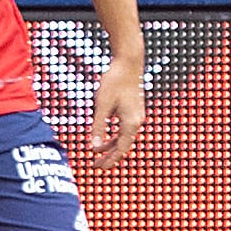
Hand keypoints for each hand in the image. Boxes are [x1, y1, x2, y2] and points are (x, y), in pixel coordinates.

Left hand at [88, 45, 143, 168]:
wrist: (129, 62)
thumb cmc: (114, 81)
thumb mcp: (102, 104)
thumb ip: (98, 125)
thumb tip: (93, 146)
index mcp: (131, 122)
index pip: (121, 148)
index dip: (110, 160)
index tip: (98, 168)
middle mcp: (137, 121)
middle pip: (123, 146)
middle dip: (110, 157)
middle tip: (96, 166)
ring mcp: (136, 116)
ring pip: (124, 138)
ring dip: (111, 147)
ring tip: (97, 155)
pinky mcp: (133, 110)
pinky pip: (124, 129)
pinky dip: (114, 137)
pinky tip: (104, 140)